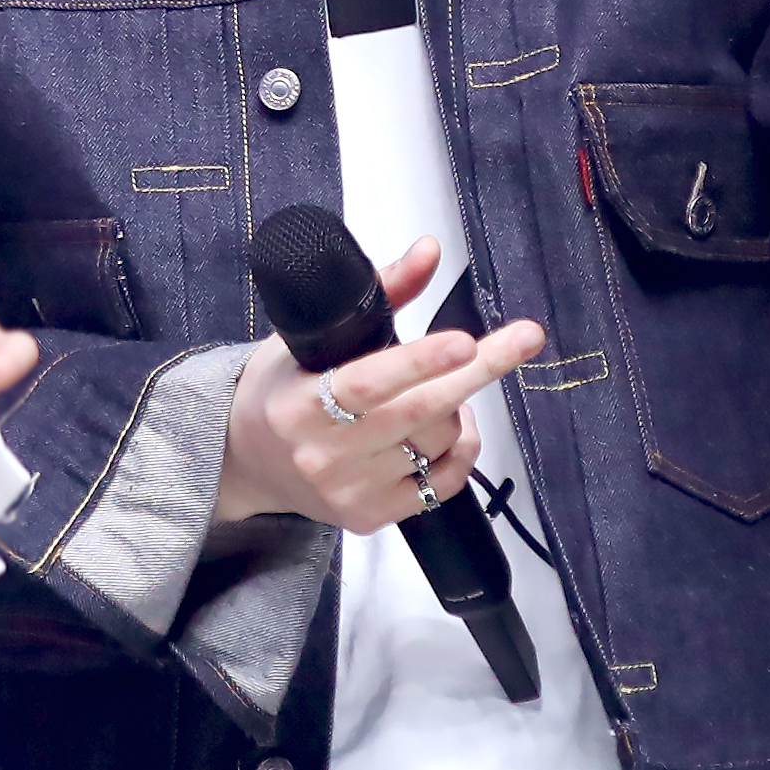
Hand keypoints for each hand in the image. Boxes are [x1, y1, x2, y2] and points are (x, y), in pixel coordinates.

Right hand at [216, 237, 544, 532]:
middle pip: (418, 413)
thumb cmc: (282, 388)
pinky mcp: (371, 517)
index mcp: (300, 404)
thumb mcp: (311, 334)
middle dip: (479, 371)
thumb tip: (428, 252)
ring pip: (437, 445)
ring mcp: (349, 491)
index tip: (464, 341)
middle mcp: (324, 454)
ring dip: (459, 406)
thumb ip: (379, 292)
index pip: (368, 382)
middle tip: (523, 338)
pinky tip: (450, 425)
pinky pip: (444, 485)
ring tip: (444, 384)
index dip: (420, 362)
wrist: (246, 462)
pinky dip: (461, 449)